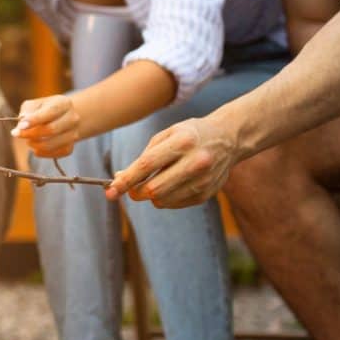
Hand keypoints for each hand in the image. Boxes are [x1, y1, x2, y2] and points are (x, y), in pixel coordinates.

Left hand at [11, 95, 80, 157]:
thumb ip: (27, 111)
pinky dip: (41, 153)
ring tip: (28, 140)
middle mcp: (72, 118)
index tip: (20, 126)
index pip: (50, 112)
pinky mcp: (70, 148)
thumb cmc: (44, 110)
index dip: (34, 120)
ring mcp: (73, 134)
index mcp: (63, 103)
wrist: (62, 118)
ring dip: (35, 144)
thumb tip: (21, 124)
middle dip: (31, 134)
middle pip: (52, 129)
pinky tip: (35, 147)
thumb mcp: (34, 104)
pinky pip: (55, 154)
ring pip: (52, 144)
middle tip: (17, 134)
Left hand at [106, 115, 238, 208]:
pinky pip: (174, 204)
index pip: (146, 166)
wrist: (228, 138)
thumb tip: (120, 178)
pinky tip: (169, 185)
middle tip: (128, 189)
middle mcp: (196, 161)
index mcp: (182, 141)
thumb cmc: (189, 135)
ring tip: (152, 182)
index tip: (111, 190)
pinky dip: (164, 198)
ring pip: (162, 200)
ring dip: (149, 195)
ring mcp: (203, 180)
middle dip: (135, 192)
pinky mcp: (207, 193)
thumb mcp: (166, 135)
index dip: (126, 180)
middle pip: (154, 188)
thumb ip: (144, 157)